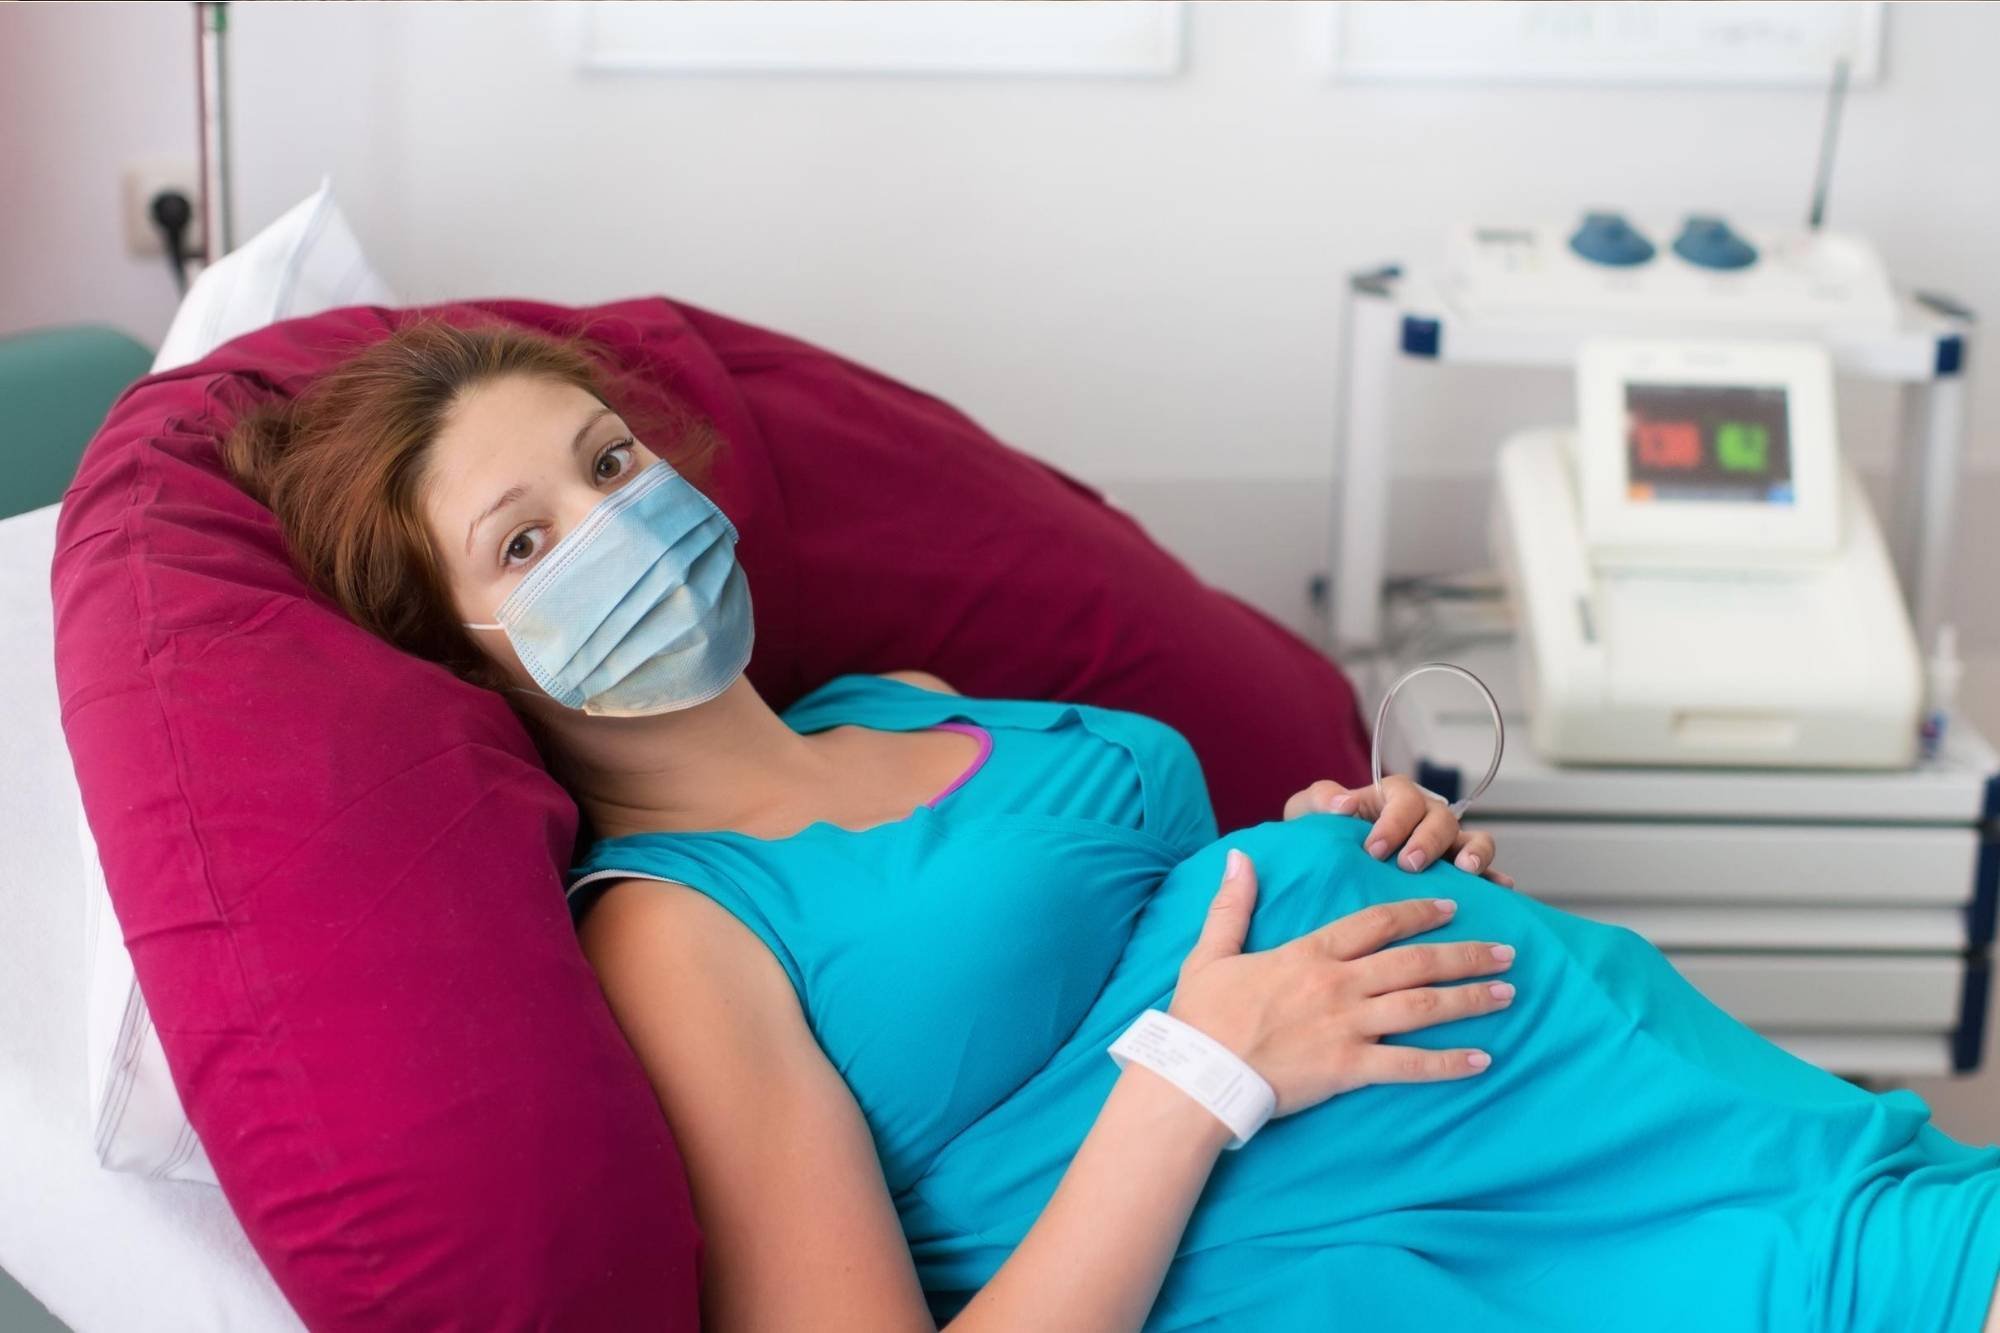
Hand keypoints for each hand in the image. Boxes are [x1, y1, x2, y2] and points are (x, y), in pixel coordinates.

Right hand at [1168, 849, 1514, 1117]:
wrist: (1199, 1074)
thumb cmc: (1202, 1017)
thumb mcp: (1210, 953)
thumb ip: (1232, 905)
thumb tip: (1240, 857)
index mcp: (1310, 954)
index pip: (1376, 923)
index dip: (1418, 912)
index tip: (1451, 905)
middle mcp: (1338, 985)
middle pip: (1415, 961)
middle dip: (1466, 954)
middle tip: (1506, 951)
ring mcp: (1347, 1026)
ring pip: (1423, 1006)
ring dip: (1470, 998)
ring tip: (1508, 993)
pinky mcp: (1349, 1068)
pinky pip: (1409, 1065)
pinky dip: (1449, 1063)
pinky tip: (1482, 1060)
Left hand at [1283, 776, 1513, 886]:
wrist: (1330, 870)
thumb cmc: (1322, 836)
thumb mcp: (1308, 814)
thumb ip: (1320, 800)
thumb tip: (1342, 804)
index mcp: (1392, 798)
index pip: (1403, 798)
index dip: (1393, 822)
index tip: (1374, 849)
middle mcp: (1425, 818)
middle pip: (1441, 818)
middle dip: (1427, 840)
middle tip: (1409, 864)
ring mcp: (1447, 845)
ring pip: (1474, 839)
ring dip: (1472, 853)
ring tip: (1464, 870)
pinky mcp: (1459, 874)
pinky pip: (1487, 871)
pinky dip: (1495, 878)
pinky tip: (1499, 891)